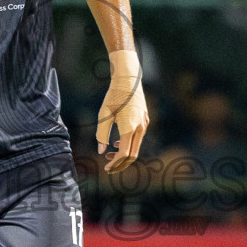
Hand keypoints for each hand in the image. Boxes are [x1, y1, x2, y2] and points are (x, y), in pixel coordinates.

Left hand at [97, 49, 149, 172]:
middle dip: (121, 163)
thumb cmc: (114, 95)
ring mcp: (144, 124)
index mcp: (129, 127)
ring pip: (136, 147)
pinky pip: (138, 138)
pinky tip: (118, 143)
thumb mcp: (104, 114)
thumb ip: (101, 134)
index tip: (106, 168)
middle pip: (133, 155)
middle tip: (108, 167)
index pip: (124, 154)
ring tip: (110, 155)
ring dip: (124, 154)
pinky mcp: (145, 120)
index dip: (115, 163)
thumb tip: (101, 151)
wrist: (129, 79)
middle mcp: (140, 127)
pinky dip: (129, 144)